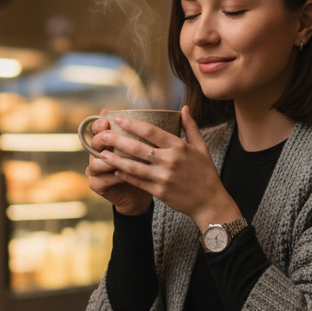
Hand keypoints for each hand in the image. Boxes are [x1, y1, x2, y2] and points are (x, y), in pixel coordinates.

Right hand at [85, 111, 152, 216]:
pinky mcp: (97, 184)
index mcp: (107, 140)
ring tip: (119, 156)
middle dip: (102, 138)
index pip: (98, 127)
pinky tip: (122, 174)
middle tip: (109, 136)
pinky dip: (114, 176)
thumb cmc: (145, 167)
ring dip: (109, 159)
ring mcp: (95, 169)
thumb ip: (151, 130)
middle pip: (94, 142)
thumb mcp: (147, 147)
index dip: (101, 123)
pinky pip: (103, 179)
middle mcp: (97, 152)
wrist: (137, 194)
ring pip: (96, 161)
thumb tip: (176, 109)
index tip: (111, 119)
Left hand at [97, 105, 241, 232]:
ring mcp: (164, 177)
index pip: (152, 132)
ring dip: (116, 159)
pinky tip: (115, 169)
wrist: (209, 202)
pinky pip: (138, 182)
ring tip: (102, 154)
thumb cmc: (205, 173)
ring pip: (134, 166)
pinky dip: (125, 175)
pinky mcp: (160, 192)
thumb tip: (183, 108)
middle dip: (118, 140)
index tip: (119, 119)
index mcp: (179, 147)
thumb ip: (190, 127)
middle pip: (138, 148)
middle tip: (103, 135)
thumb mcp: (202, 148)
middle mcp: (170, 161)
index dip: (134, 124)